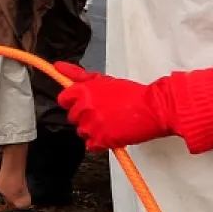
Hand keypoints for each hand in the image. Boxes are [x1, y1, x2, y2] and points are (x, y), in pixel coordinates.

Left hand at [55, 63, 212, 153]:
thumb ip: (78, 75)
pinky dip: (99, 143)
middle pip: (73, 117)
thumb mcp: (104, 80)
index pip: (64, 100)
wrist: (155, 108)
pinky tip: (111, 135)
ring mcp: (93, 124)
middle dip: (85, 116)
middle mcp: (85, 107)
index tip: (84, 103)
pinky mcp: (103, 139)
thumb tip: (57, 66)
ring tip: (110, 123)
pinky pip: (91, 145)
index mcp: (83, 91)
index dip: (73, 102)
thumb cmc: (131, 93)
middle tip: (103, 113)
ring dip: (93, 130)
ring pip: (82, 131)